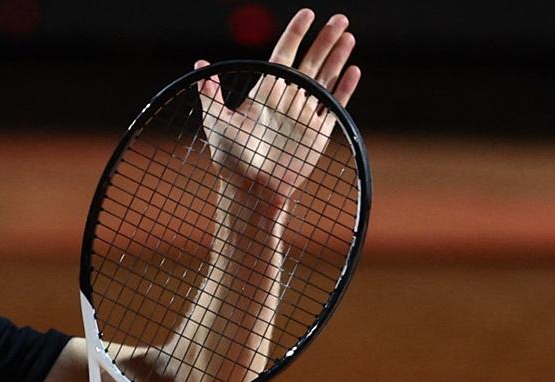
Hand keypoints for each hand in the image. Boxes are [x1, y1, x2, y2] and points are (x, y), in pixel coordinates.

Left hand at [197, 9, 360, 205]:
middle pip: (309, 62)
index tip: (307, 13)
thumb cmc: (231, 158)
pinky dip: (344, 88)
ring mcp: (304, 115)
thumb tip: (201, 64)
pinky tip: (353, 70)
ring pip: (325, 79)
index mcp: (265, 93)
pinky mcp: (318, 132)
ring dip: (337, 58)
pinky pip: (334, 105)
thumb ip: (210, 93)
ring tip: (348, 36)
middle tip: (340, 18)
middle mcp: (286, 100)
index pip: (283, 55)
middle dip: (324, 40)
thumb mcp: (217, 122)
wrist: (252, 189)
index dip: (295, 33)